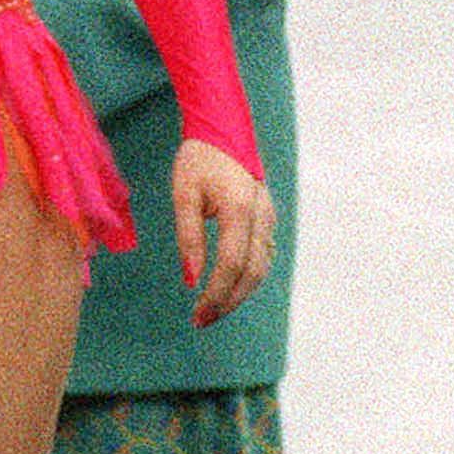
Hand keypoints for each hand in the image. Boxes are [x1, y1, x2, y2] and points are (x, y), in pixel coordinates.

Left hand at [171, 140, 276, 329]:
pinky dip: (247, 278)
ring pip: (262, 269)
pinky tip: (227, 288)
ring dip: (238, 294)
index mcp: (239, 208)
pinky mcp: (268, 219)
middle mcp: (261, 216)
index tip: (197, 314)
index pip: (232, 264)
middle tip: (202, 320)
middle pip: (252, 273)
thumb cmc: (199, 161)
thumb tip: (192, 279)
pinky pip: (263, 257)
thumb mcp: (184, 195)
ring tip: (211, 310)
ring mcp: (269, 218)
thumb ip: (189, 237)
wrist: (223, 133)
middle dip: (228, 301)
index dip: (216, 293)